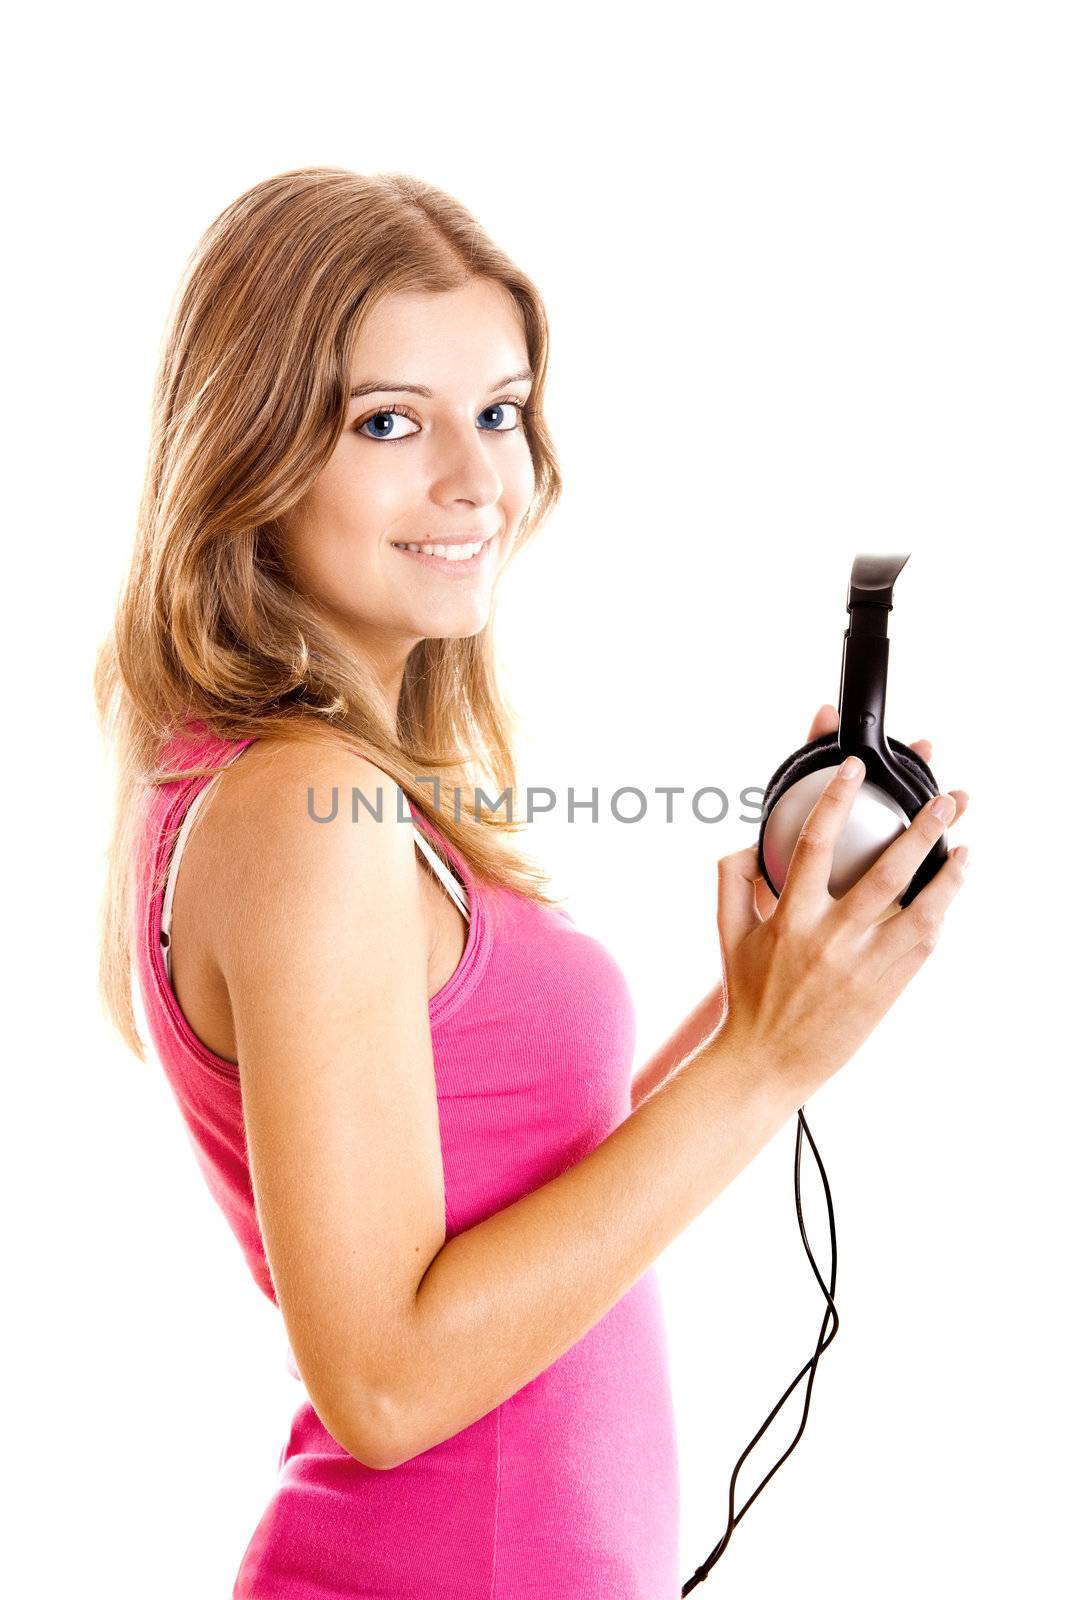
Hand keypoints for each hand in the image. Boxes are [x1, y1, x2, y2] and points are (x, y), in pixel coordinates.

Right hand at [719, 756, 969, 1102]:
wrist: (767, 1061)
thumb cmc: (748, 994)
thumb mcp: (728, 933)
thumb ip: (732, 879)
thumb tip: (749, 840)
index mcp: (789, 919)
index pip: (814, 844)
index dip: (837, 799)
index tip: (857, 768)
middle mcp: (829, 940)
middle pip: (885, 872)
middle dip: (920, 830)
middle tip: (945, 799)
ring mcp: (863, 966)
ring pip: (919, 910)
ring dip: (948, 872)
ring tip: (965, 842)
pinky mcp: (887, 989)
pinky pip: (923, 943)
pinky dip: (941, 911)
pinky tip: (952, 888)